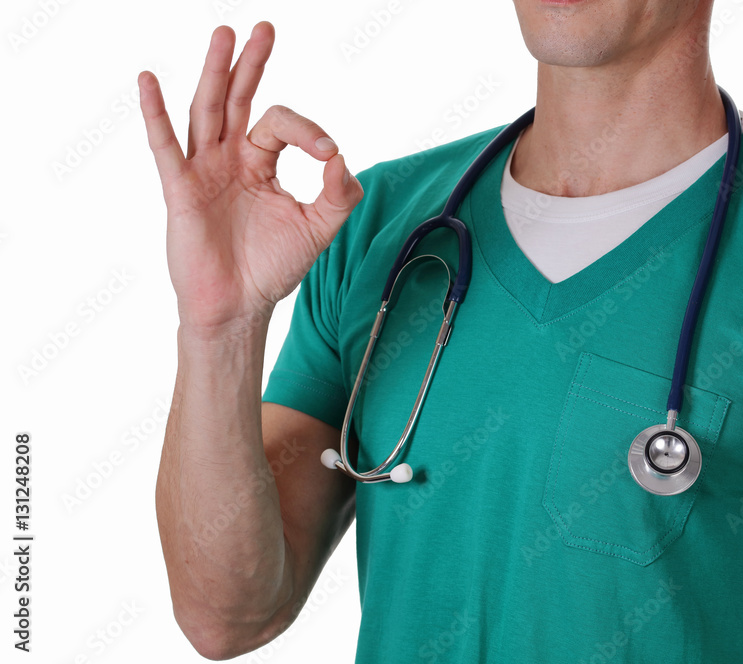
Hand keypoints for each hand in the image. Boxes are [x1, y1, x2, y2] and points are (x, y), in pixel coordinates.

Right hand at [138, 21, 362, 331]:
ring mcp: (204, 171)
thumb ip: (339, 195)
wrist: (239, 306)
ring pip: (207, 111)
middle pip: (239, 100)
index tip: (328, 154)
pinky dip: (155, 114)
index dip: (307, 132)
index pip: (282, 126)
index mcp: (262, 164)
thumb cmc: (273, 268)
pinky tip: (149, 80)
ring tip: (224, 34)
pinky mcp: (180, 190)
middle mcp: (231, 159)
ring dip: (215, 73)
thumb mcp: (319, 228)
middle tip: (264, 27)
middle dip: (251, 64)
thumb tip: (343, 159)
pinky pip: (165, 146)